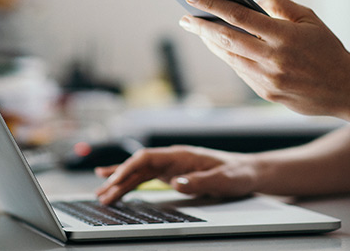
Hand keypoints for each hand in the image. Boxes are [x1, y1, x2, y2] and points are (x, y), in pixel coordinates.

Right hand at [94, 145, 258, 204]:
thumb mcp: (223, 180)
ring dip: (120, 183)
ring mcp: (171, 166)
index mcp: (182, 155)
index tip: (114, 180)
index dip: (127, 168)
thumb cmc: (238, 173)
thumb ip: (200, 181)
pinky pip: (146, 178)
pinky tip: (116, 185)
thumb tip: (177, 183)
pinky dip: (130, 182)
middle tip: (101, 195)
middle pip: (138, 166)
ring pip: (139, 172)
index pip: (147, 158)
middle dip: (117, 179)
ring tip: (101, 195)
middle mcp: (173, 158)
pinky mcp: (172, 174)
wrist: (249, 171)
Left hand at [179, 0, 349, 116]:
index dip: (212, 4)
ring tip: (197, 29)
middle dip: (201, 25)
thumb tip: (252, 0)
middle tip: (185, 16)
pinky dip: (227, 56)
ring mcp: (268, 79)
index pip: (239, 16)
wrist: (346, 89)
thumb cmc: (327, 48)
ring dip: (210, 42)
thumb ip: (279, 5)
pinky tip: (219, 46)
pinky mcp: (267, 93)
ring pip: (229, 57)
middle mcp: (273, 59)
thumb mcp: (309, 17)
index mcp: (284, 36)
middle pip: (226, 39)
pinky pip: (240, 71)